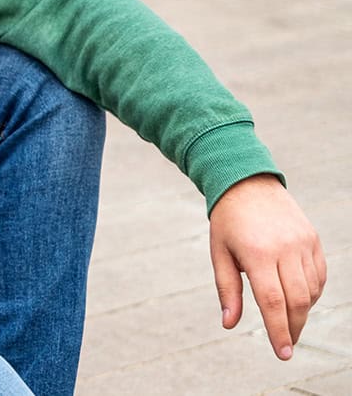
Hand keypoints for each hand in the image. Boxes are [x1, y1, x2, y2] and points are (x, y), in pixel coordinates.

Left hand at [209, 174, 326, 359]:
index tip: (282, 353)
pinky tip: (297, 297)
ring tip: (287, 318)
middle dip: (293, 328)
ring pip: (310, 290)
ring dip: (301, 310)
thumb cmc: (228, 222)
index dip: (278, 330)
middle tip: (286, 345)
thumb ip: (227, 289)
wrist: (247, 184)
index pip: (272, 302)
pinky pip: (318, 276)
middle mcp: (284, 248)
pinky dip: (311, 292)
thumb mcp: (219, 253)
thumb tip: (228, 324)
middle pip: (296, 301)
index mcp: (256, 253)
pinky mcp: (313, 240)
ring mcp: (302, 243)